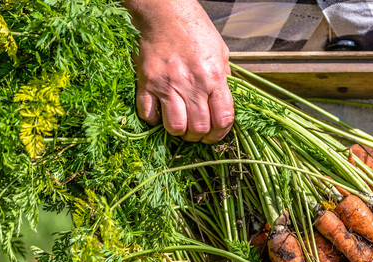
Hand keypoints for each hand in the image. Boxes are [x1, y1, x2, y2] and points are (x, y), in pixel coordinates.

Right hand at [125, 0, 232, 142]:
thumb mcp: (221, 52)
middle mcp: (192, 84)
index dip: (220, 134)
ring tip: (180, 126)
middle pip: (199, 128)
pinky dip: (154, 121)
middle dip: (199, 137)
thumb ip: (225, 80)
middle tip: (197, 133)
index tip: (215, 135)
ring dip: (179, 132)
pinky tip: (159, 114)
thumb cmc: (195, 29)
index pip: (223, 119)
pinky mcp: (146, 83)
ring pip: (175, 127)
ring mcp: (168, 84)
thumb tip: (226, 104)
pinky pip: (148, 115)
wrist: (164, 11)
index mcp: (215, 77)